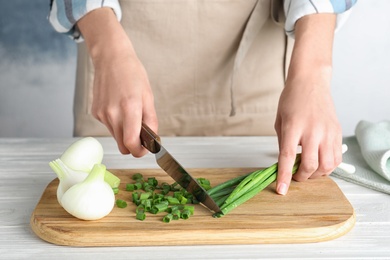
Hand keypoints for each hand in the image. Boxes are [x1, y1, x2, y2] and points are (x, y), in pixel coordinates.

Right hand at [78, 8, 157, 155]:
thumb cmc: (132, 74)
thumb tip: (153, 140)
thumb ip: (151, 121)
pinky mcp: (96, 113)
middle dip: (133, 145)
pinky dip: (116, 124)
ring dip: (125, 134)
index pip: (131, 143)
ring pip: (116, 138)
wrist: (111, 58)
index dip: (139, 152)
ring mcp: (102, 114)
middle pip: (123, 146)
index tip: (145, 149)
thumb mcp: (148, 96)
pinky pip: (109, 127)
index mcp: (129, 109)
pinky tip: (119, 108)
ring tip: (130, 115)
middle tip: (142, 135)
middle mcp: (112, 114)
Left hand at [274, 13, 341, 194]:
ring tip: (308, 171)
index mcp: (293, 127)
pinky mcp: (337, 132)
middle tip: (296, 177)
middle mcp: (313, 130)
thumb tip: (286, 163)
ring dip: (316, 175)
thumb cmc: (291, 100)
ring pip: (327, 165)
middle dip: (301, 177)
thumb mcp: (280, 121)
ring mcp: (328, 132)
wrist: (311, 82)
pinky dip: (328, 167)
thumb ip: (283, 142)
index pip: (288, 157)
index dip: (284, 176)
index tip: (281, 190)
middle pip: (311, 165)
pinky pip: (336, 158)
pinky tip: (320, 164)